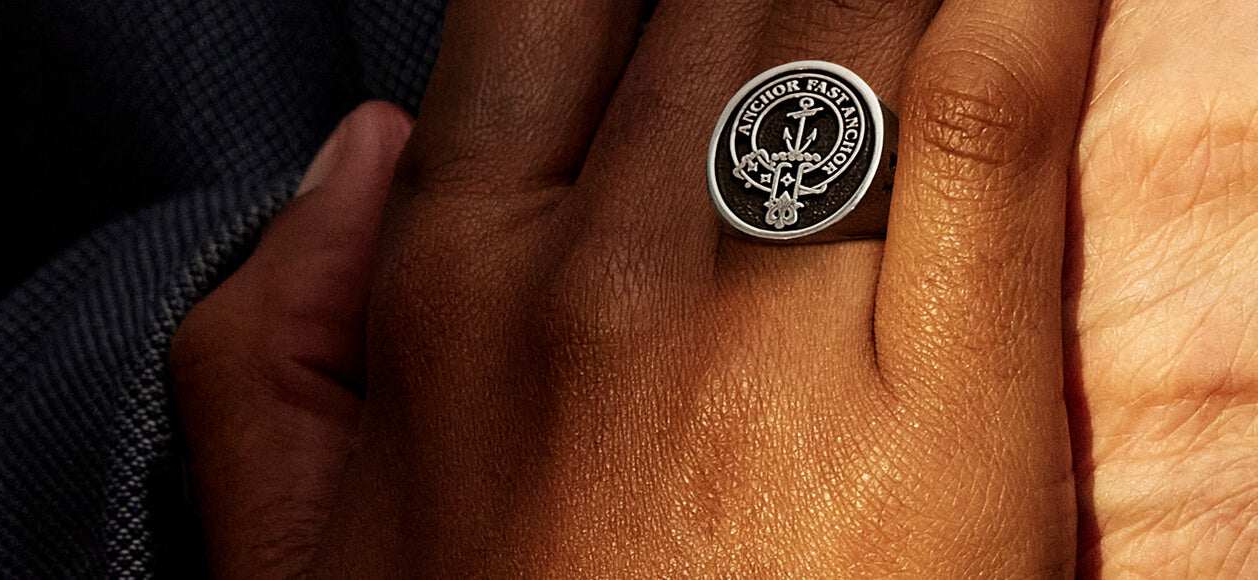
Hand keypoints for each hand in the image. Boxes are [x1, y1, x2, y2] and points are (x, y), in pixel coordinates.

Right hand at [175, 0, 1100, 575]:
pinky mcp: (955, 388)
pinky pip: (985, 108)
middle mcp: (594, 270)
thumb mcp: (294, 561)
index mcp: (447, 292)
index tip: (708, 4)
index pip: (547, 12)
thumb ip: (272, 338)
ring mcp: (766, 318)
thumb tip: (359, 143)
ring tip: (910, 11)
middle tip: (831, 24)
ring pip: (844, 17)